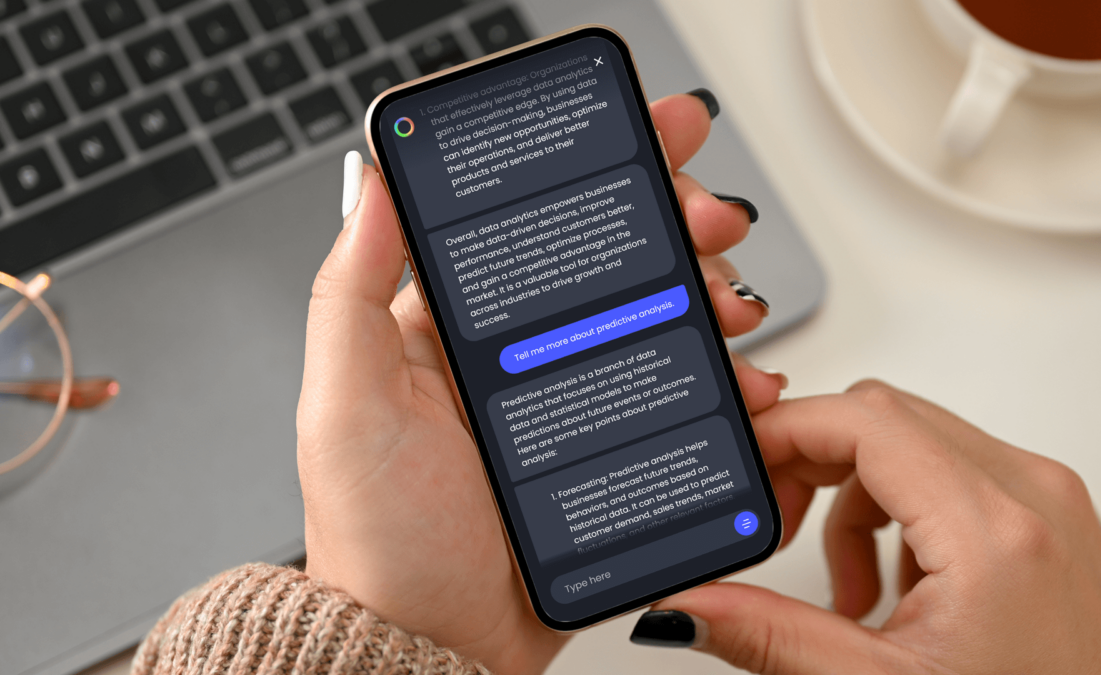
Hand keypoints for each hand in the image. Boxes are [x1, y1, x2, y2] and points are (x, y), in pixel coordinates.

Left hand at [296, 92, 786, 673]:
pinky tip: (740, 374)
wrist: (436, 648)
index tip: (654, 137)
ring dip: (709, 292)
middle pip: (614, 257)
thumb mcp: (345, 408)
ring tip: (731, 304)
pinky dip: (722, 375)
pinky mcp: (613, 449)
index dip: (599, 167)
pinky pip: (679, 393)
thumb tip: (373, 185)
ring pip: (658, 318)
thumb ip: (351, 294)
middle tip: (710, 221)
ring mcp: (574, 400)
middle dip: (674, 220)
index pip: (534, 217)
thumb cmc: (381, 542)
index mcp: (458, 325)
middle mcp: (522, 353)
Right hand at [646, 380, 1100, 674]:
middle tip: (778, 527)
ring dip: (856, 494)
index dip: (784, 429)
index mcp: (989, 528)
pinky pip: (952, 467)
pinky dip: (903, 507)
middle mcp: (1028, 491)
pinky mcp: (1049, 509)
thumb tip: (686, 608)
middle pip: (882, 416)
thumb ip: (772, 637)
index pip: (862, 419)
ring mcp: (1045, 494)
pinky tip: (899, 583)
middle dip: (811, 462)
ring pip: (914, 439)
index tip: (741, 462)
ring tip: (851, 587)